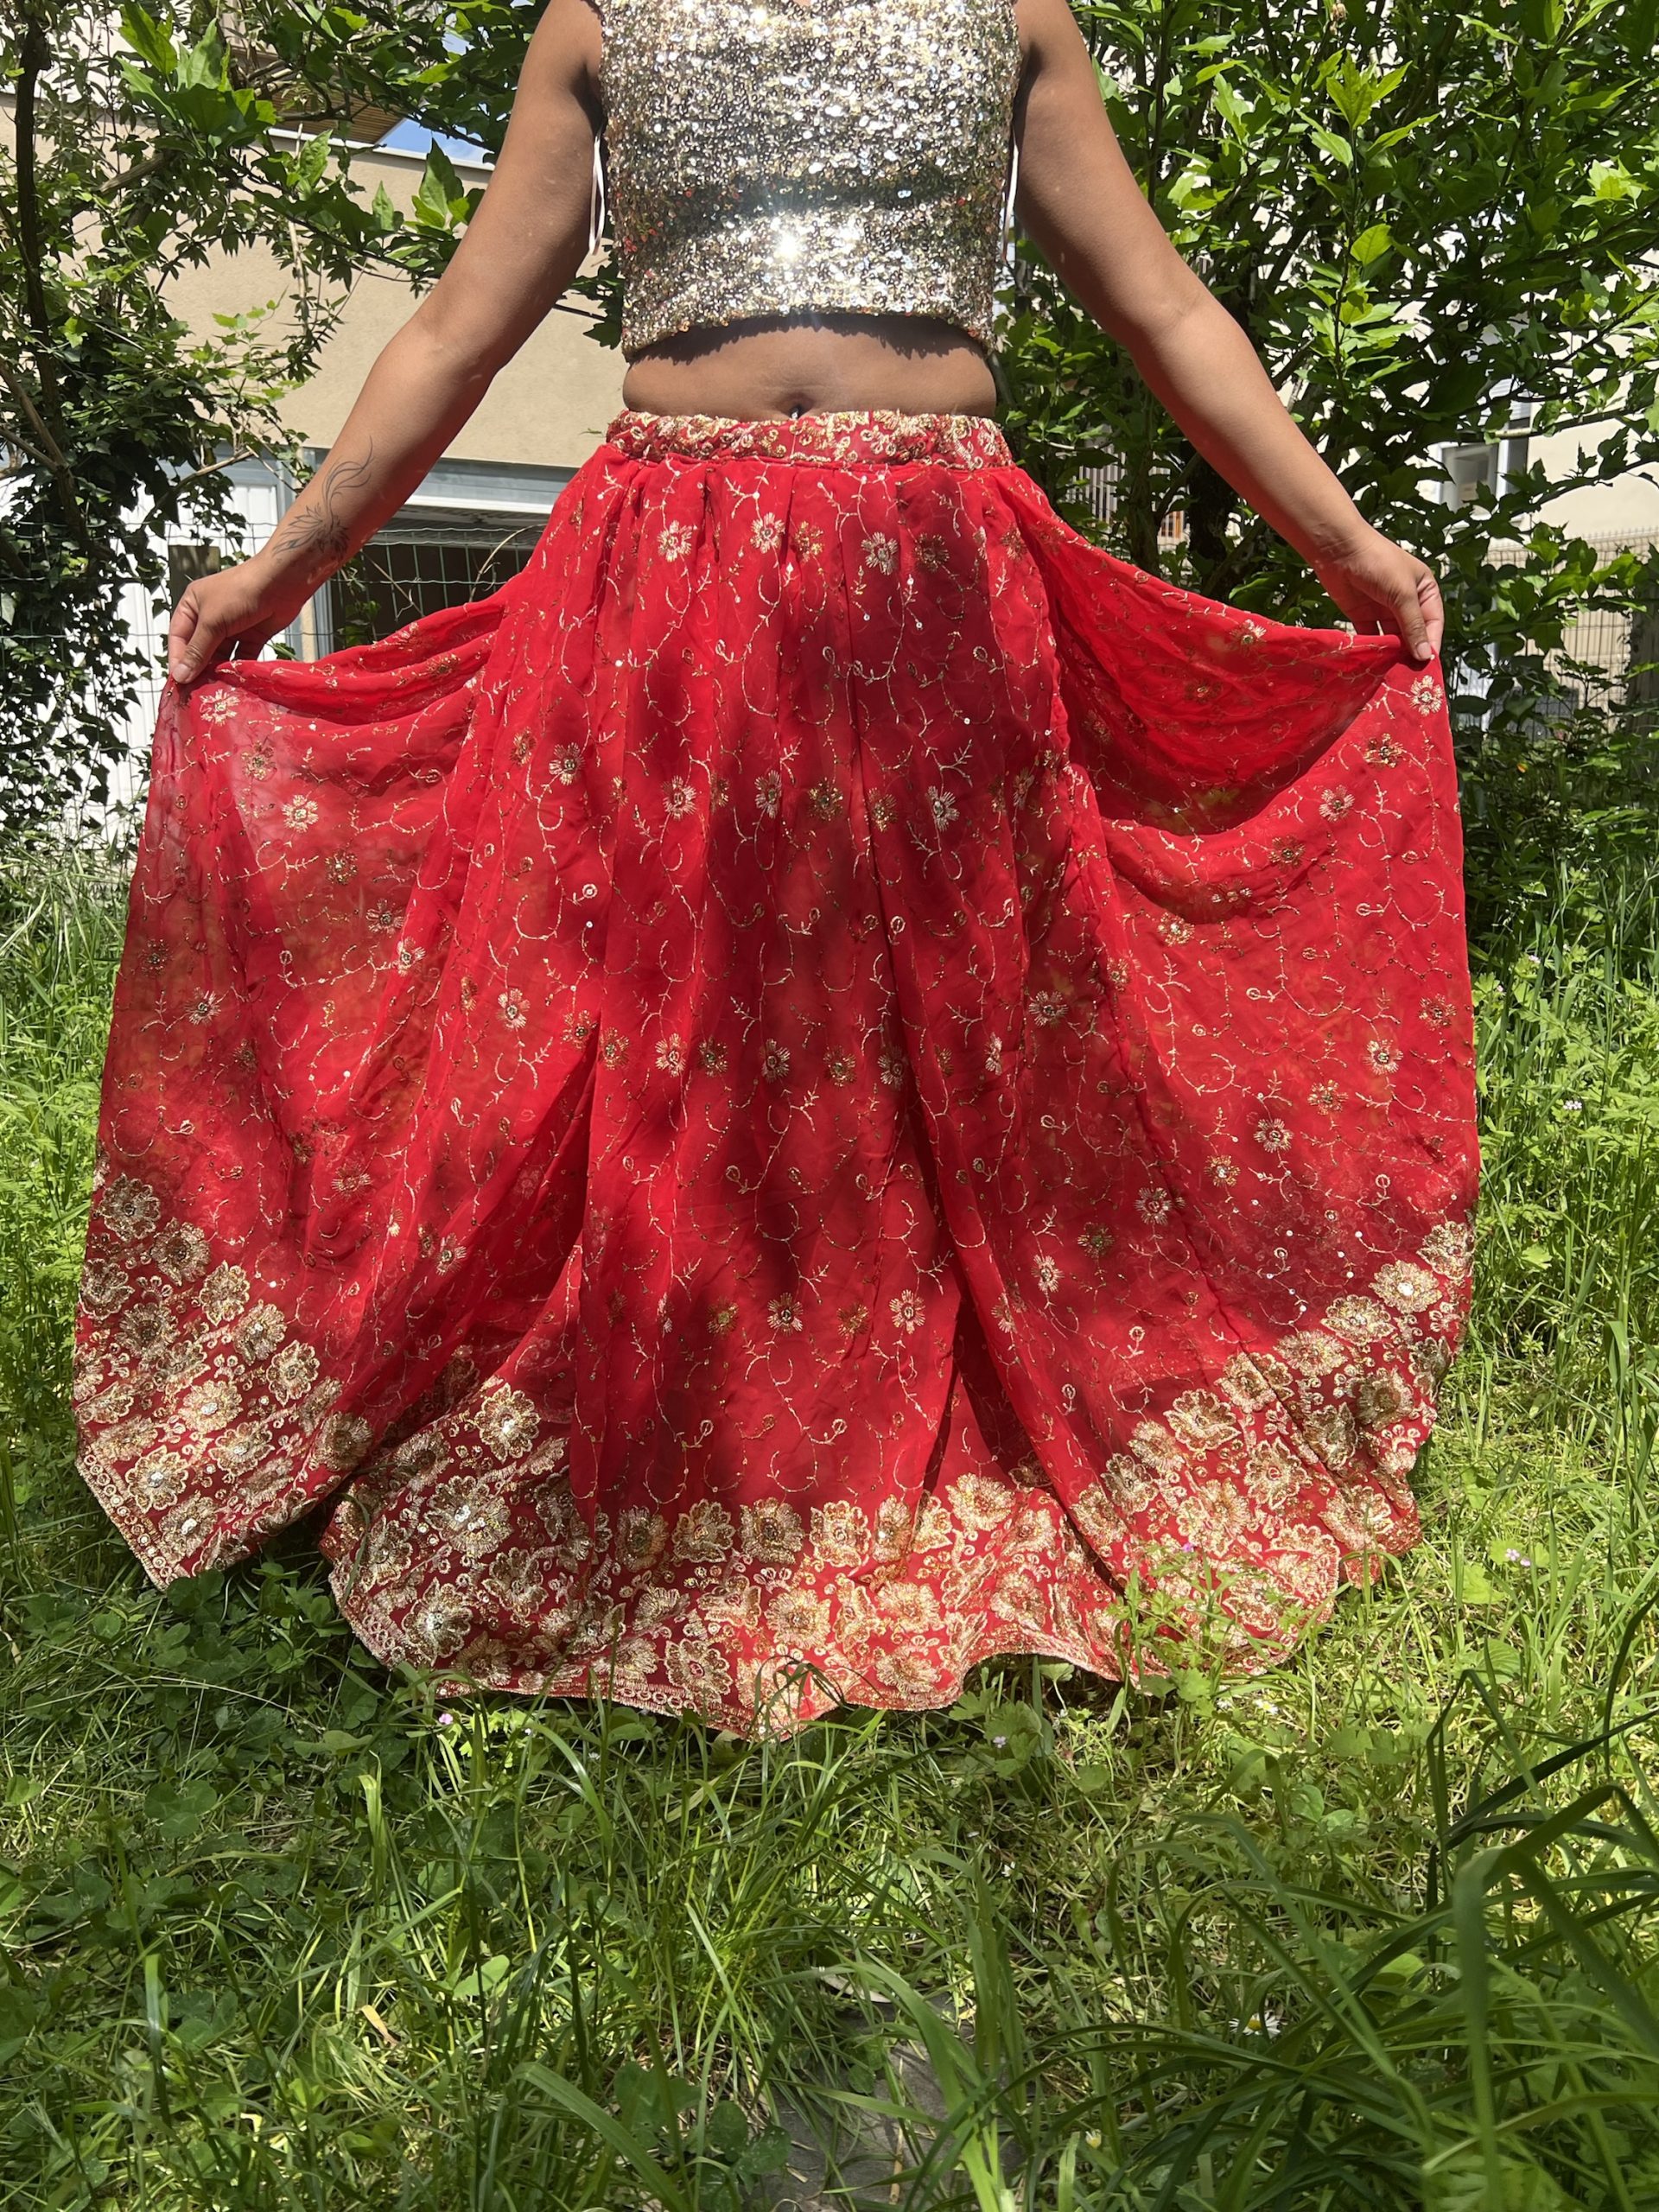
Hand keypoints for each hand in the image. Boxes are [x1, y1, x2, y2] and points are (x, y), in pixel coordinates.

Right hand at [166, 556, 310, 684]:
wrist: (281, 582)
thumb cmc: (240, 592)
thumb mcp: (212, 621)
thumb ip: (197, 650)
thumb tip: (180, 675)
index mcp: (192, 606)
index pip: (179, 637)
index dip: (178, 660)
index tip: (179, 683)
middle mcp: (210, 617)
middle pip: (199, 649)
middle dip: (198, 669)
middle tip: (196, 694)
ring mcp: (232, 628)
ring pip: (220, 656)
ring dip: (218, 672)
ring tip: (215, 693)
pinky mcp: (252, 637)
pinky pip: (241, 658)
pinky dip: (238, 670)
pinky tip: (236, 685)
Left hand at [1308, 523, 1443, 663]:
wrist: (1339, 550)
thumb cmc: (1379, 562)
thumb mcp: (1402, 593)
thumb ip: (1413, 625)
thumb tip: (1425, 655)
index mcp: (1424, 590)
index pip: (1433, 622)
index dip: (1430, 643)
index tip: (1427, 666)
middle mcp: (1406, 601)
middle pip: (1413, 633)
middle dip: (1411, 652)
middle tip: (1409, 677)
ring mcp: (1384, 609)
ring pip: (1393, 638)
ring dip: (1392, 654)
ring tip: (1392, 674)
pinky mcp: (1363, 616)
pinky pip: (1372, 637)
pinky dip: (1374, 650)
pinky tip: (1374, 665)